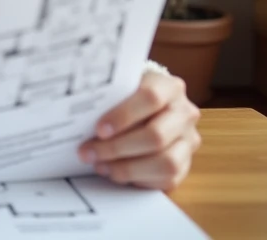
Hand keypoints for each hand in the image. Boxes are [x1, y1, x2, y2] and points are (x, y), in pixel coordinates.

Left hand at [78, 71, 200, 190]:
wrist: (150, 107)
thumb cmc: (128, 95)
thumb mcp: (121, 87)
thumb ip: (107, 96)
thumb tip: (78, 113)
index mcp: (169, 87)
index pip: (151, 97)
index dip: (123, 115)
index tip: (98, 129)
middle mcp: (184, 113)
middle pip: (156, 136)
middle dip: (117, 148)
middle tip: (89, 152)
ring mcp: (188, 141)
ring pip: (165, 163)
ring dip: (127, 169)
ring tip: (100, 166)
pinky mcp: (185, 165)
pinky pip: (165, 179)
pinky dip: (137, 180)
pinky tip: (115, 173)